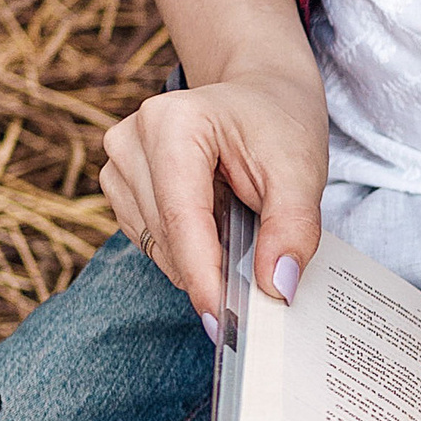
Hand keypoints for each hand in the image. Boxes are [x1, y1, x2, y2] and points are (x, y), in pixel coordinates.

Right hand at [101, 70, 325, 324]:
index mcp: (173, 122)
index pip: (182, 219)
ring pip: (156, 245)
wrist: (261, 94)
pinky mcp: (119, 182)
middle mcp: (131, 137)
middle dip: (211, 270)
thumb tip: (275, 289)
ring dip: (200, 257)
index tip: (227, 326)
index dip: (204, 277)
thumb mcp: (301, 172)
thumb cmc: (280, 125)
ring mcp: (118, 160)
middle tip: (259, 287)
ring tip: (239, 226)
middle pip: (167, 237)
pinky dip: (187, 248)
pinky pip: (151, 241)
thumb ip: (292, 230)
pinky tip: (216, 224)